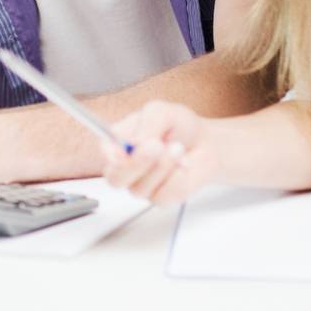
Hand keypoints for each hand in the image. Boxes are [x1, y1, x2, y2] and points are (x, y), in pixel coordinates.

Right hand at [100, 100, 218, 204]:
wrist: (205, 142)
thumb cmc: (178, 125)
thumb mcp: (162, 112)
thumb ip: (148, 123)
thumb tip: (135, 142)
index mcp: (118, 143)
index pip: (105, 151)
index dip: (111, 154)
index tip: (125, 149)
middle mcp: (125, 168)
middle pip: (115, 178)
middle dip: (136, 164)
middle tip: (157, 145)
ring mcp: (141, 185)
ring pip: (139, 189)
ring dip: (162, 166)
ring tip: (178, 147)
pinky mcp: (160, 198)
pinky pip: (163, 196)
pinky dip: (176, 178)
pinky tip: (184, 165)